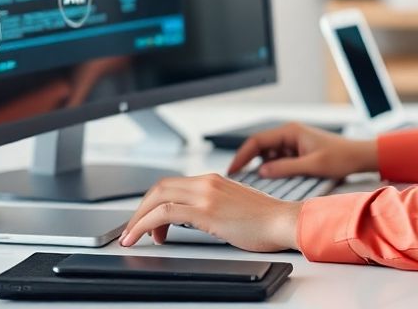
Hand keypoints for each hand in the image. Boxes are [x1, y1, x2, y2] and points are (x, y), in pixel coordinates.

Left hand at [119, 174, 301, 251]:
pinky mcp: (206, 211)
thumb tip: (194, 218)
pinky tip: (140, 237)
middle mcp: (207, 182)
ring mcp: (206, 194)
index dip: (153, 202)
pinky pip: (165, 213)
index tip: (147, 221)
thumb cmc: (265, 220)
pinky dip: (145, 224)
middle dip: (140, 209)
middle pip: (159, 188)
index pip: (171, 185)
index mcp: (213, 180)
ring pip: (157, 198)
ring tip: (133, 237)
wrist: (284, 221)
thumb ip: (213, 206)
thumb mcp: (233, 206)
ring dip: (139, 218)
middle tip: (133, 230)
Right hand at [226, 121, 377, 178]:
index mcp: (290, 131)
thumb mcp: (313, 165)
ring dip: (258, 166)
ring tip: (248, 183)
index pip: (257, 141)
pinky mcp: (297, 151)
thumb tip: (262, 171)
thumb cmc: (341, 157)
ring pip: (267, 153)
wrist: (359, 156)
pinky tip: (267, 181)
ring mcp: (293, 142)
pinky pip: (277, 158)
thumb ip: (286, 168)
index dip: (242, 156)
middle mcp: (289, 134)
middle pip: (259, 146)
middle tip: (235, 178)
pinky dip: (270, 168)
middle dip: (246, 161)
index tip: (232, 170)